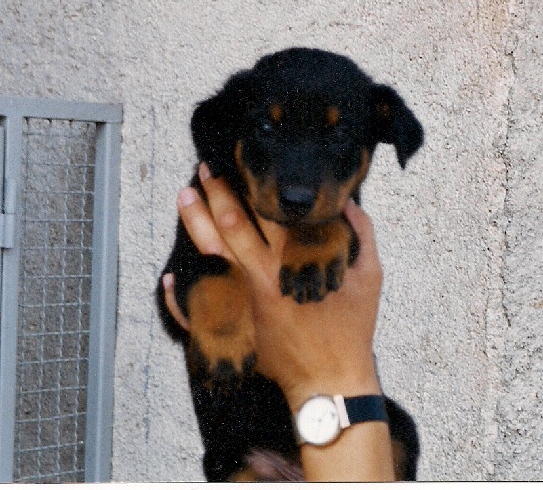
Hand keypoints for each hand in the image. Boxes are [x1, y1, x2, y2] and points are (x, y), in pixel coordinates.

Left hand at [163, 164, 383, 407]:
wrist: (332, 378)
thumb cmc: (352, 328)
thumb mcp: (370, 276)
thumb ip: (362, 235)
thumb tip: (348, 204)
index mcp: (293, 259)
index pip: (266, 210)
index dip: (251, 183)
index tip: (240, 163)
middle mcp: (263, 274)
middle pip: (231, 223)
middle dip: (215, 192)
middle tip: (204, 169)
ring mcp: (244, 300)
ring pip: (211, 253)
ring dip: (195, 222)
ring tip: (184, 197)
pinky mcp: (236, 325)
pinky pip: (199, 308)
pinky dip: (181, 294)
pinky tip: (172, 277)